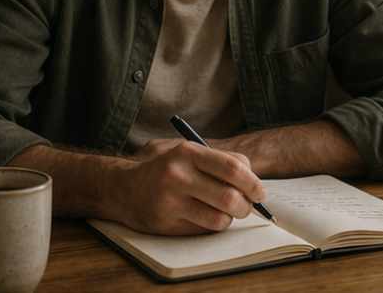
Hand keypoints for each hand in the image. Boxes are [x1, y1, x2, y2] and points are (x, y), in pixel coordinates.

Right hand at [111, 139, 264, 234]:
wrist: (123, 187)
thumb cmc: (165, 168)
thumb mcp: (187, 153)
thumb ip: (218, 161)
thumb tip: (253, 180)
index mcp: (187, 153)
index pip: (233, 168)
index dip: (253, 182)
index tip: (259, 192)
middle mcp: (178, 175)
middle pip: (230, 197)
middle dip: (247, 206)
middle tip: (247, 207)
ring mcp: (171, 201)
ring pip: (220, 219)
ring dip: (229, 219)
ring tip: (224, 212)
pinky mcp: (166, 223)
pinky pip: (204, 230)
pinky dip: (212, 226)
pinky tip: (204, 217)